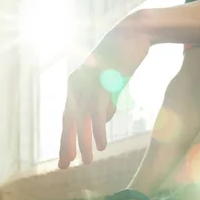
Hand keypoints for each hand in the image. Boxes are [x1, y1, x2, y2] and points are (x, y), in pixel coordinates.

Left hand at [59, 17, 151, 167]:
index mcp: (76, 86)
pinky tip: (101, 146)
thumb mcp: (112, 85)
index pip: (69, 118)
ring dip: (83, 142)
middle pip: (68, 121)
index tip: (68, 158)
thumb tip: (102, 122)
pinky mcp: (102, 82)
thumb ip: (106, 103)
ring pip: (82, 120)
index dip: (68, 139)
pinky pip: (97, 112)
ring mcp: (87, 84)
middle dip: (67, 145)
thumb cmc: (124, 57)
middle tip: (65, 166)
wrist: (134, 34)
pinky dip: (99, 130)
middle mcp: (76, 85)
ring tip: (86, 161)